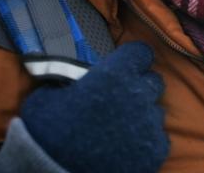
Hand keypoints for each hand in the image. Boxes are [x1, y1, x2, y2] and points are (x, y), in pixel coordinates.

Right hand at [19, 41, 168, 172]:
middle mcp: (139, 94)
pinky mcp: (156, 149)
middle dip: (138, 88)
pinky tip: (124, 148)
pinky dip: (145, 142)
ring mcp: (150, 123)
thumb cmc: (47, 135)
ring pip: (155, 111)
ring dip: (141, 116)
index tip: (123, 69)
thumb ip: (69, 82)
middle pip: (152, 81)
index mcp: (115, 75)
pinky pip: (158, 138)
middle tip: (119, 102)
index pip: (140, 53)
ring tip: (118, 129)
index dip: (131, 61)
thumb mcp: (45, 98)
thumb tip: (74, 80)